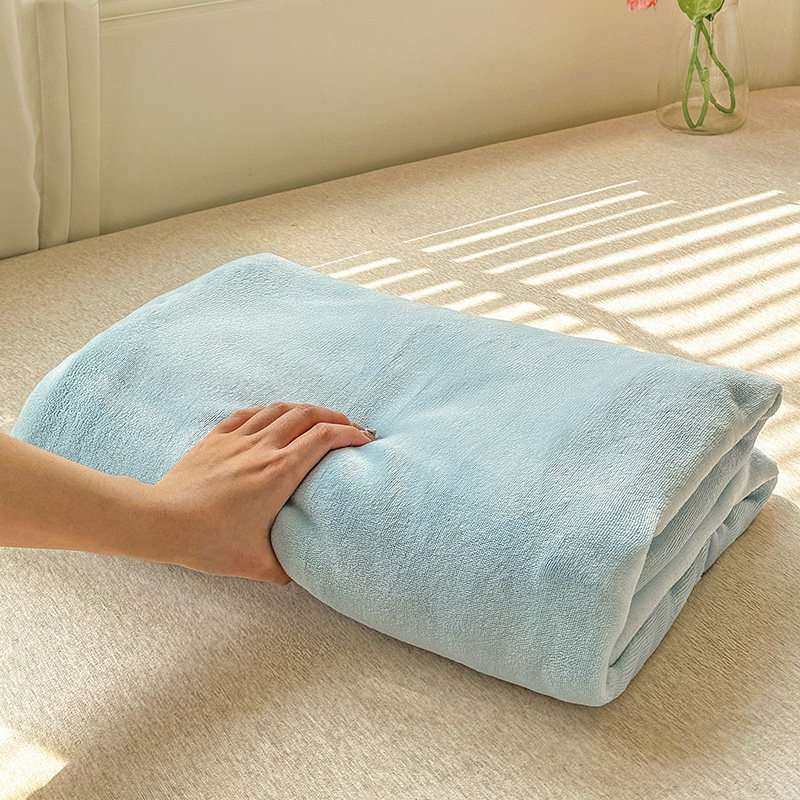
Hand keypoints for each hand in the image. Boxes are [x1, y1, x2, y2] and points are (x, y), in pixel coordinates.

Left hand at [150, 403, 375, 583]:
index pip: (324, 438)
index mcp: (279, 472)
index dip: (350, 434)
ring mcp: (238, 439)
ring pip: (280, 409)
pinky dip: (271, 411)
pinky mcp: (216, 438)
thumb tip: (298, 574)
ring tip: (319, 419)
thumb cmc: (208, 542)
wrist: (160, 522)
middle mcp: (262, 448)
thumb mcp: (255, 564)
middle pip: (308, 415)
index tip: (364, 440)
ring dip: (306, 410)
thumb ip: (284, 569)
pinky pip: (250, 413)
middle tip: (350, 428)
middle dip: (336, 416)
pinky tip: (275, 418)